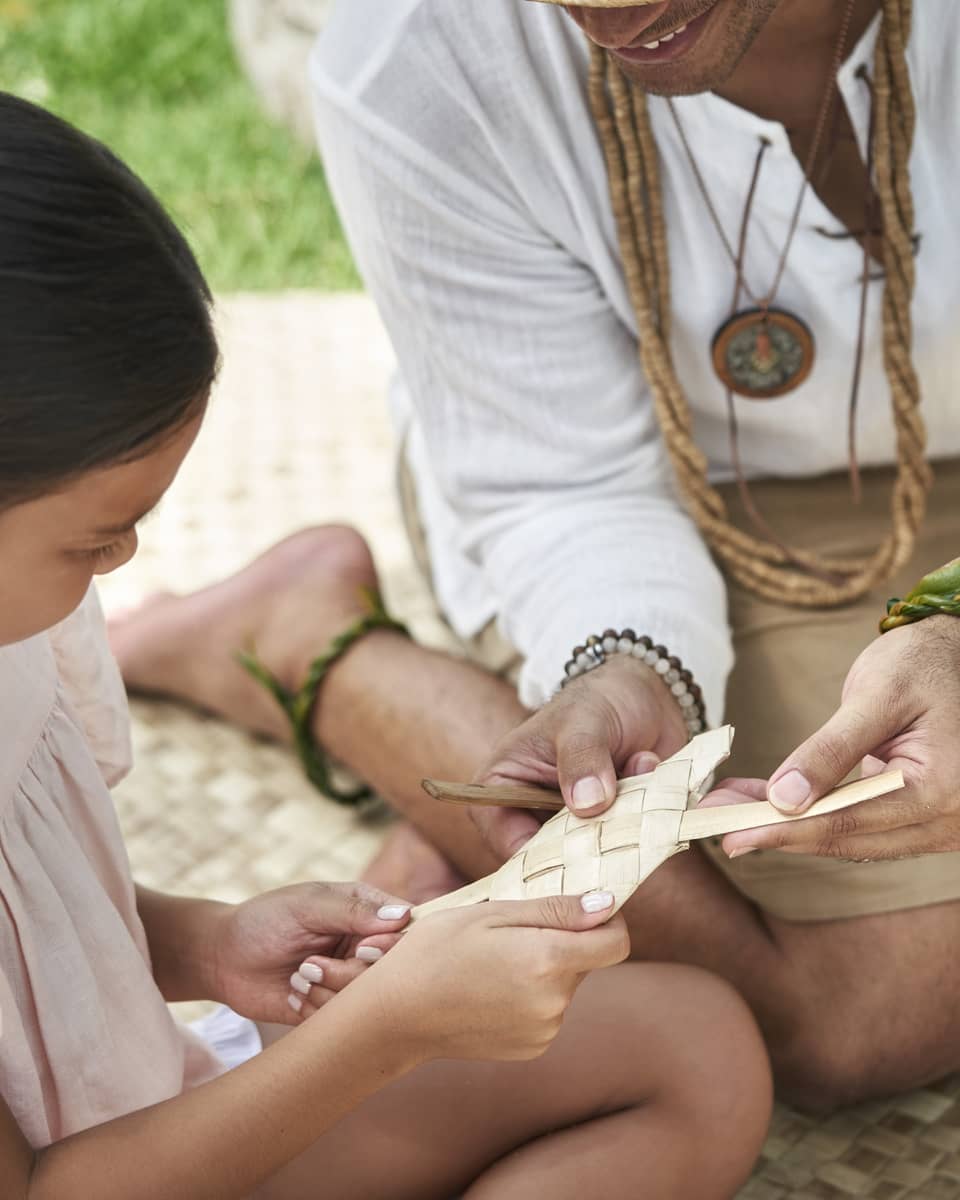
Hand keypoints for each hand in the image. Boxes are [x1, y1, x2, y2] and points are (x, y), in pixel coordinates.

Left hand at [207, 882, 411, 1024]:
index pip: (406, 927)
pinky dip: (318, 1007)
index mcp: (365, 912)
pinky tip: (295, 993)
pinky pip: (345, 1019)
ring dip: (329, 988)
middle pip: (390, 969)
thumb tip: (404, 917)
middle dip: (352, 971)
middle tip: (312, 963)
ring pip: (369, 997)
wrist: (222, 959)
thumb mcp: (307, 906)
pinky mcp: (332, 1008)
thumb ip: (353, 911)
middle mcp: (364, 946)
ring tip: (299, 974)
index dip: (392, 944)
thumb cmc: (265, 921)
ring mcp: (350, 978)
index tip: (362, 948)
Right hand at [349, 892, 629, 1062]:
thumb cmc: (437, 951)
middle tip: (509, 933)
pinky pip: (548, 1009)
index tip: (580, 907)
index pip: (616, 942)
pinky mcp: (532, 1049)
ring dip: (544, 968)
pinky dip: (531, 994)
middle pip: (586, 960)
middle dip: (562, 940)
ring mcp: (545, 1031)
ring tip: (492, 963)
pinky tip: (491, 989)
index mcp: (548, 962)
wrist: (396, 1015)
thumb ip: (556, 910)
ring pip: (565, 984)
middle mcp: (555, 1003)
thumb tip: (609, 903)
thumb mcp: (492, 912)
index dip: (606, 919)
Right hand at [472, 655, 685, 859]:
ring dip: (626, 826)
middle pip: (552, 861)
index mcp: (503, 787)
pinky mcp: (613, 831)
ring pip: (595, 858)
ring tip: (637, 768)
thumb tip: (587, 804)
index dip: (538, 861)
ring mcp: (576, 827)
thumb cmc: (597, 700)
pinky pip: (630, 848)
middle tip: (621, 820)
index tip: (580, 861)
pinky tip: (651, 766)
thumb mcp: (583, 720)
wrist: (644, 695)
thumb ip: (582, 757)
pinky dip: (650, 821)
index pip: (507, 840)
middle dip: (591, 848)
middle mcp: (534, 814)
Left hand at [715, 617, 959, 861]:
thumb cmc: (922, 664)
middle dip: (776, 831)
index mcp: (941, 790)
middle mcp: (947, 820)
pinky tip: (767, 802)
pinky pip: (863, 825)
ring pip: (851, 838)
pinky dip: (816, 815)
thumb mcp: (875, 695)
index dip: (782, 830)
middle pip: (847, 839)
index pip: (847, 822)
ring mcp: (938, 824)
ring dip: (790, 826)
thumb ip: (829, 750)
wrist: (955, 655)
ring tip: (732, 807)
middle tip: (715, 822)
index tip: (729, 833)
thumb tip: (783, 800)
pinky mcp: (923, 817)